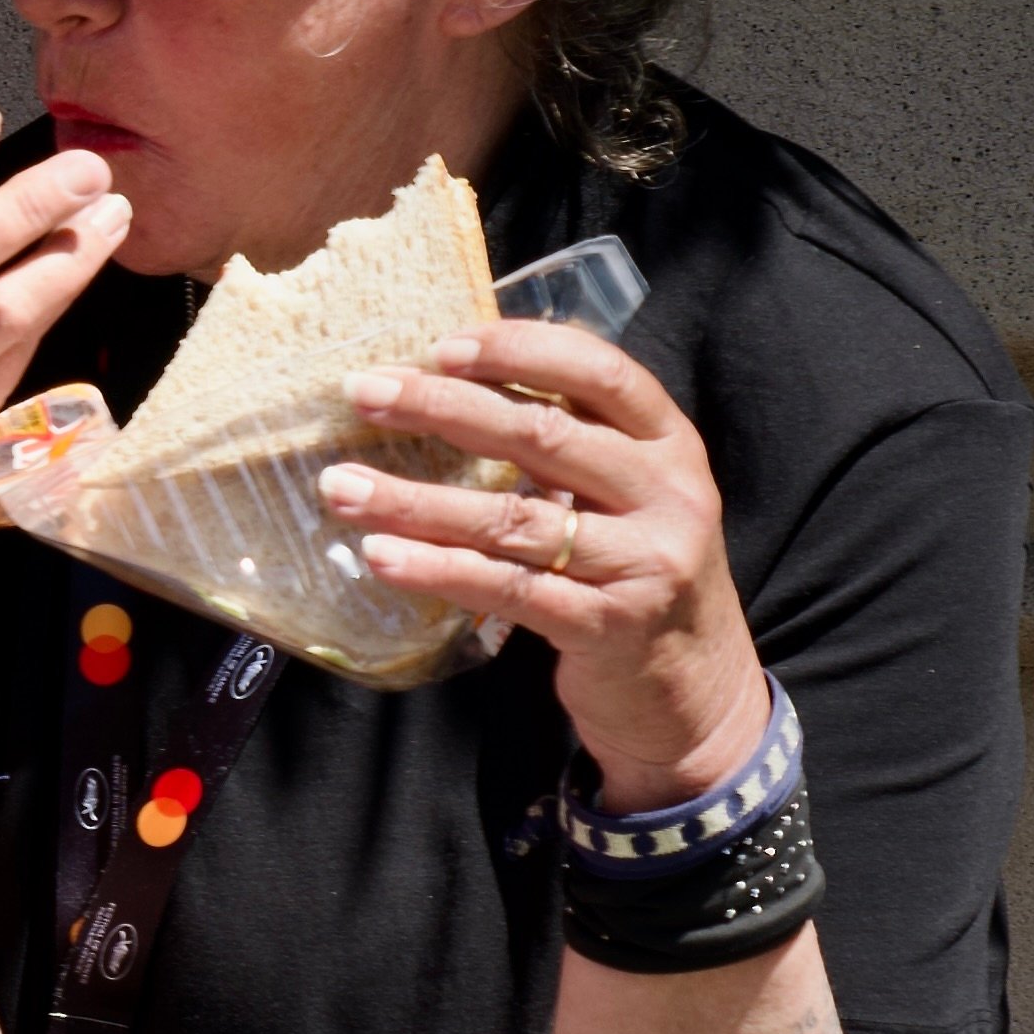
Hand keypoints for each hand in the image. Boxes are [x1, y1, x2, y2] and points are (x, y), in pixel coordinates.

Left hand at [326, 324, 764, 805]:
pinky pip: (507, 589)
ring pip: (511, 519)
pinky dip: (438, 569)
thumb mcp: (629, 492)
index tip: (441, 345)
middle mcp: (667, 495)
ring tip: (339, 487)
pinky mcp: (607, 626)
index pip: (602, 373)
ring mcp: (641, 562)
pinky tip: (380, 556)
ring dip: (414, 500)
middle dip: (443, 407)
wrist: (694, 688)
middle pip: (544, 436)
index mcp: (670, 445)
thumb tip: (449, 378)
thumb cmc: (635, 569)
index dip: (522, 350)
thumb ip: (570, 441)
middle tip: (364, 392)